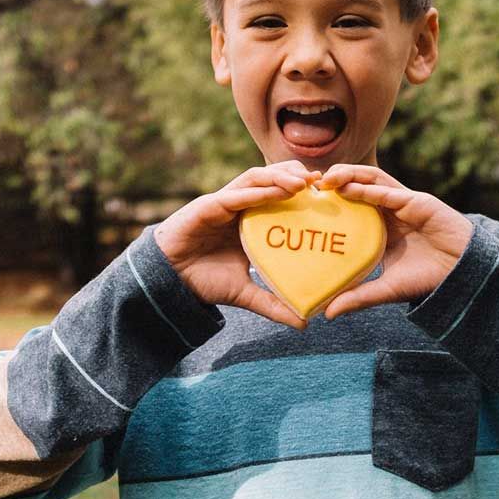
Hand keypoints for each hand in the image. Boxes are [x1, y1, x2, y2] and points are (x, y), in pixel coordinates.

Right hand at [153, 161, 321, 328]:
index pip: (282, 196)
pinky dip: (255, 192)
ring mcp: (224, 203)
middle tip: (322, 182)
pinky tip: (275, 192)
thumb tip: (304, 322)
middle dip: (296, 176)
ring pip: (254, 179)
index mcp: (252, 220)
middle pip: (271, 179)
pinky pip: (234, 195)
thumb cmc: (204, 282)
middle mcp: (240, 207)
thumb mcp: (245, 294)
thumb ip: (272, 304)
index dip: (304, 192)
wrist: (169, 283)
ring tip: (303, 183)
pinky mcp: (207, 206)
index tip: (329, 195)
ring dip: (279, 178)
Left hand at [317, 164, 473, 318]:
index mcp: (377, 225)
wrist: (462, 275)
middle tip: (307, 185)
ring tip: (325, 180)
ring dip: (348, 175)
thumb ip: (358, 297)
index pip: (348, 204)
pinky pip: (391, 192)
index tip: (302, 201)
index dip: (327, 199)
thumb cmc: (426, 279)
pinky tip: (351, 188)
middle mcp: (388, 209)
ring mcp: (403, 203)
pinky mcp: (419, 202)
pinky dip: (371, 189)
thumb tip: (327, 314)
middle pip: (356, 185)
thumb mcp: (385, 290)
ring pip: (372, 179)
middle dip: (332, 180)